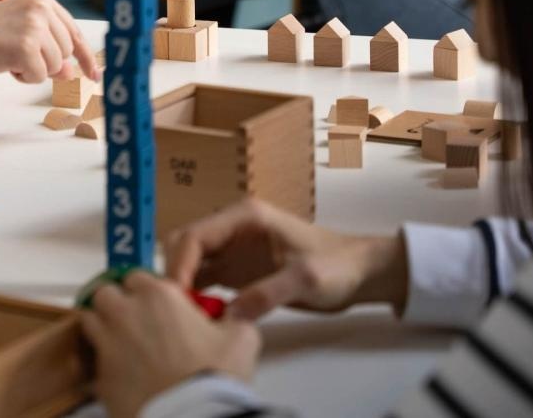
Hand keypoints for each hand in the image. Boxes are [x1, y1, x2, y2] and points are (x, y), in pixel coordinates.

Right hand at [0, 0, 99, 83]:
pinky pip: (39, 76)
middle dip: (45, 62)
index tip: (95, 74)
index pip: (73, 31)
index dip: (85, 56)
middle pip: (66, 51)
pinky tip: (4, 63)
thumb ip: (48, 50)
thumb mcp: (20, 37)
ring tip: (8, 56)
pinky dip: (23, 77)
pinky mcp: (26, 46)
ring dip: (33, 69)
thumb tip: (72, 72)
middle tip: (16, 55)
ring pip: (55, 66)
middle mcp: (41, 7)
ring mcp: (34, 26)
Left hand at [81, 271, 260, 417]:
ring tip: (119, 341)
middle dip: (115, 301)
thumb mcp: (240, 341)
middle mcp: (127, 312)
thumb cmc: (212, 378)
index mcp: (159, 296)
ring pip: (90, 319)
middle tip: (131, 318)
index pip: (137, 276)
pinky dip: (101, 359)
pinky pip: (92, 357)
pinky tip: (120, 370)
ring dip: (101, 325)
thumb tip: (238, 318)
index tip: (154, 303)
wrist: (191, 417)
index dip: (144, 289)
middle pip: (105, 292)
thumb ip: (236, 320)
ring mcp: (108, 341)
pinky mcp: (99, 372)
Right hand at [164, 199, 407, 320]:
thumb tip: (230, 315)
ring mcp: (231, 249)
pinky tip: (196, 316)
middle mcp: (231, 228)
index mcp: (244, 216)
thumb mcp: (306, 278)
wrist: (358, 272)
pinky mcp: (234, 269)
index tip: (174, 295)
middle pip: (184, 245)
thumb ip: (268, 293)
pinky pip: (202, 278)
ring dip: (181, 285)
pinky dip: (194, 294)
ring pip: (188, 262)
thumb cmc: (336, 265)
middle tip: (174, 309)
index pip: (195, 234)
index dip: (178, 263)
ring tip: (182, 316)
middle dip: (174, 273)